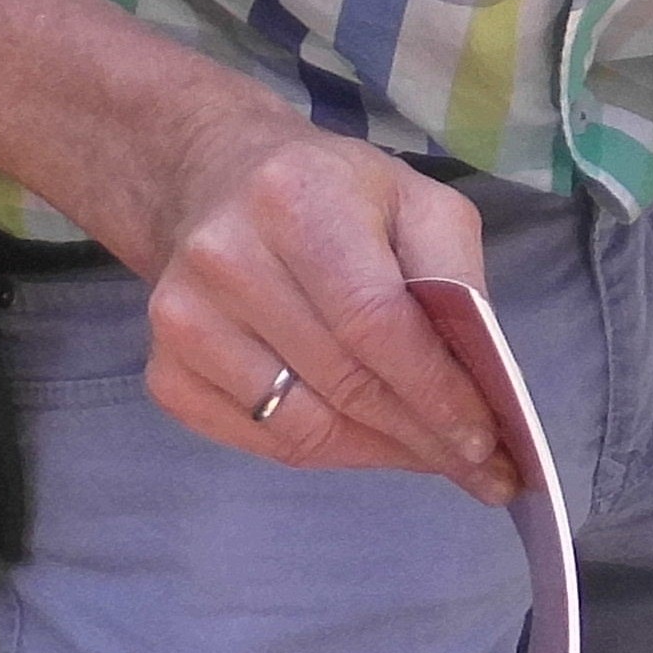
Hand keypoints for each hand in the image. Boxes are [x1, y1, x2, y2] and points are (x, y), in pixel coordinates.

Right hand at [126, 111, 509, 494]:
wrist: (216, 183)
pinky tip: (363, 439)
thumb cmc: (335, 196)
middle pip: (345, 383)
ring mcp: (182, 321)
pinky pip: (261, 441)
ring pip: (302, 427)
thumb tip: (484, 383)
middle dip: (424, 436)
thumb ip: (457, 279)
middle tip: (480, 470)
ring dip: (378, 452)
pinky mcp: (165, 372)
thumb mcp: (417, 202)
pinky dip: (325, 451)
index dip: (437, 393)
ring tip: (427, 454)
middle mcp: (226, 259)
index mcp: (297, 201)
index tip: (487, 443)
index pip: (377, 324)